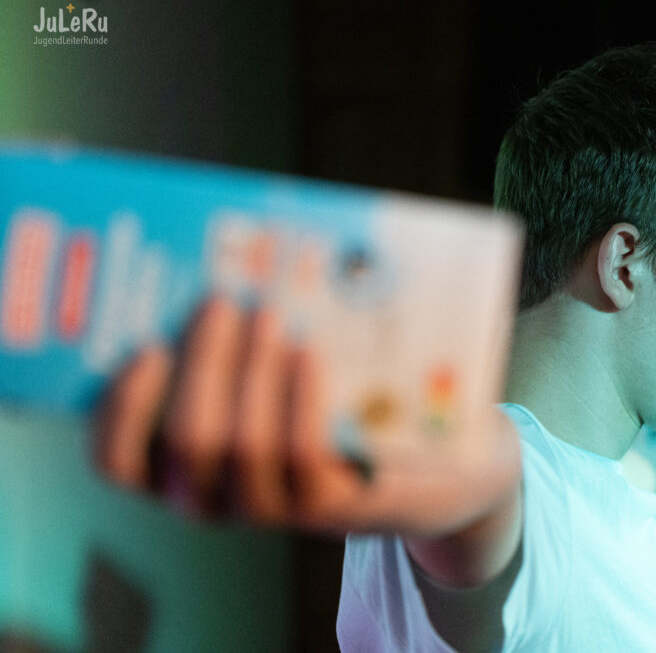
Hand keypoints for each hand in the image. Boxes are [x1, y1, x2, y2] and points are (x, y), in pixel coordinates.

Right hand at [93, 296, 521, 538]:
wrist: (437, 460)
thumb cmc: (338, 398)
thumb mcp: (278, 365)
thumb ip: (242, 330)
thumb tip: (228, 249)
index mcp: (186, 463)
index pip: (120, 459)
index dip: (120, 408)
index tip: (143, 345)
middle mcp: (219, 494)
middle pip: (185, 443)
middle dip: (201, 365)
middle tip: (220, 301)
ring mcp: (276, 504)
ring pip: (240, 449)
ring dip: (250, 373)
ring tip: (270, 314)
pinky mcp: (332, 503)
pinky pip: (303, 456)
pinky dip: (300, 400)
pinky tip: (309, 353)